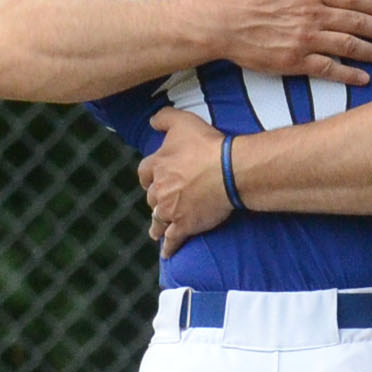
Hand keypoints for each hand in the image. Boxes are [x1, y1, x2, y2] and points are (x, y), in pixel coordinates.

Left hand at [140, 108, 231, 256]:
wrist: (227, 170)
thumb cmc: (207, 145)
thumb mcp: (183, 122)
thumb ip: (164, 118)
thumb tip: (151, 121)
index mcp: (157, 165)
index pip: (144, 172)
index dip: (148, 177)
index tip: (150, 180)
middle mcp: (160, 189)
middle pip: (152, 198)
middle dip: (156, 200)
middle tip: (161, 204)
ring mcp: (171, 209)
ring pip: (158, 220)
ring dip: (157, 225)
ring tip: (156, 231)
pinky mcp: (184, 225)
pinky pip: (173, 239)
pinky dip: (169, 247)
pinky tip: (167, 253)